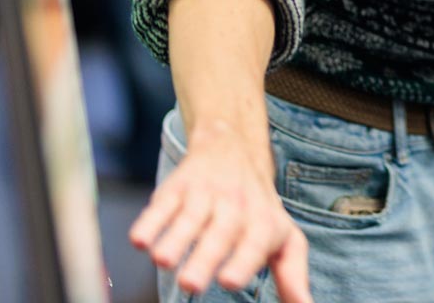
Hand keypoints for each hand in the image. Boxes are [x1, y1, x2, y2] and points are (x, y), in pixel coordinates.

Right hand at [129, 120, 311, 302]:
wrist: (234, 150)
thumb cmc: (259, 210)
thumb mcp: (284, 238)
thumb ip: (293, 275)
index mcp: (263, 224)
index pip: (256, 243)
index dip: (244, 261)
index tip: (230, 281)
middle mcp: (236, 207)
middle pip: (220, 234)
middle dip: (205, 258)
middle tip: (191, 284)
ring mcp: (205, 195)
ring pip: (190, 218)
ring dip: (175, 239)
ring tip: (164, 261)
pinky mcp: (177, 187)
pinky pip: (162, 204)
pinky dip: (150, 221)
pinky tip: (140, 240)